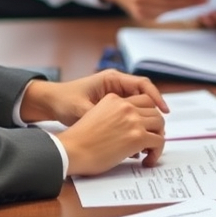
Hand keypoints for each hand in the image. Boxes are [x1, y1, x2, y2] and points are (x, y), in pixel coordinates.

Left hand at [19, 68, 168, 125]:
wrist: (51, 101)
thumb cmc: (65, 101)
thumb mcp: (82, 110)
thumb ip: (101, 118)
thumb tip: (120, 132)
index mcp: (112, 80)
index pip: (142, 84)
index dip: (156, 97)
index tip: (164, 111)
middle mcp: (116, 85)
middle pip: (144, 96)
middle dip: (154, 111)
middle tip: (160, 128)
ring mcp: (115, 95)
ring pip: (139, 105)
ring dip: (146, 118)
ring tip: (152, 135)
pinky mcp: (112, 104)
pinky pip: (130, 112)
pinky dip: (135, 122)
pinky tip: (136, 136)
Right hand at [57, 92, 166, 175]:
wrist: (70, 150)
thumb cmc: (78, 140)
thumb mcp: (95, 116)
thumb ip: (112, 116)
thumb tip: (126, 129)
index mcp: (114, 99)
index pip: (142, 100)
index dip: (147, 114)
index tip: (146, 127)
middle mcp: (126, 106)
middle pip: (153, 111)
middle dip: (154, 126)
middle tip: (149, 141)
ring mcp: (133, 120)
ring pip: (160, 124)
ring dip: (157, 138)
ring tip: (149, 151)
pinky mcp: (138, 136)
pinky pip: (159, 142)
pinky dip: (157, 152)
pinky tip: (147, 161)